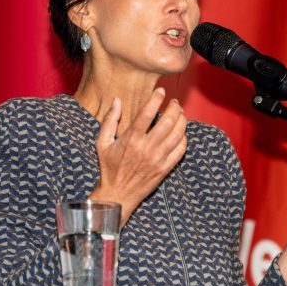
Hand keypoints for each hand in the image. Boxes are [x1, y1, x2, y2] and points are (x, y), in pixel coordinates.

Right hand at [88, 88, 187, 225]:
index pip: (147, 114)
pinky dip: (184, 137)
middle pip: (167, 122)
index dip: (156, 99)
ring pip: (178, 134)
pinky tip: (181, 131)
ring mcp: (158, 159)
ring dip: (182, 120)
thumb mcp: (102, 142)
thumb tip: (117, 100)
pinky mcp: (165, 168)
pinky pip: (181, 149)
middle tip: (174, 102)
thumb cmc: (109, 167)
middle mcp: (146, 148)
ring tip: (180, 113)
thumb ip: (110, 120)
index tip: (161, 91)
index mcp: (130, 140)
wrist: (118, 194)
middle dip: (174, 108)